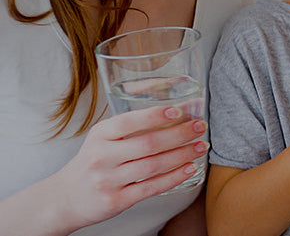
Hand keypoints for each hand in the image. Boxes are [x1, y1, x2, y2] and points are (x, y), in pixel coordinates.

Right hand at [51, 106, 207, 230]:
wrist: (66, 197)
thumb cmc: (92, 161)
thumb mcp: (102, 137)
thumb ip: (129, 127)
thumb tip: (171, 114)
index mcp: (100, 134)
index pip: (129, 122)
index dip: (155, 116)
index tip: (178, 111)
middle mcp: (103, 156)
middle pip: (148, 144)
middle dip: (179, 134)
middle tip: (200, 126)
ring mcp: (109, 180)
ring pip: (153, 165)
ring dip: (182, 155)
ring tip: (200, 146)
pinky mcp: (117, 201)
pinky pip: (151, 187)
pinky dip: (174, 177)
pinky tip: (189, 168)